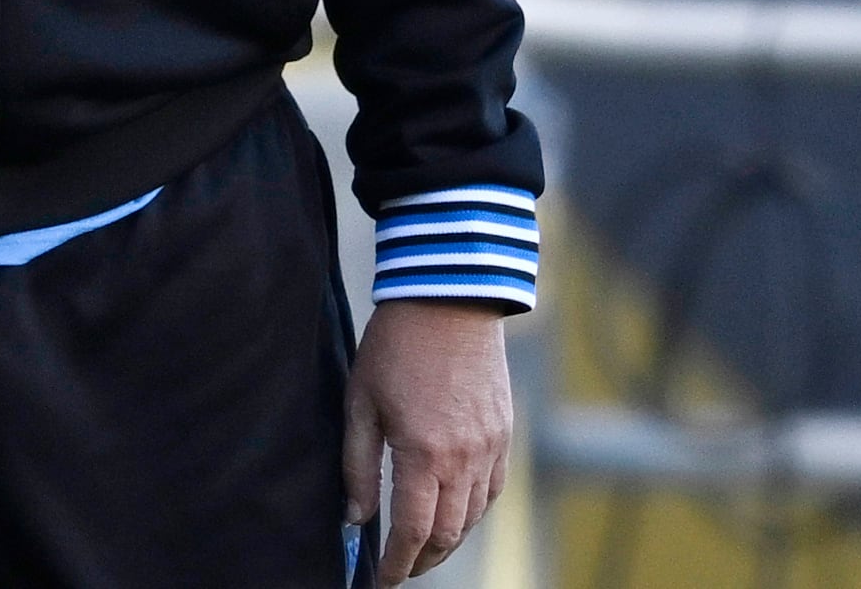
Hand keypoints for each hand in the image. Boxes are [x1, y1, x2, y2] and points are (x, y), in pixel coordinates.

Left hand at [345, 300, 514, 584]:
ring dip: (447, 540)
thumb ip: (358, 466)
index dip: (397, 564)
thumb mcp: (360, 403)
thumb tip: (356, 518)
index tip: (381, 580)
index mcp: (424, 454)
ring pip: (473, 517)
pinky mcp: (504, 434)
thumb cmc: (395, 347)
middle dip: (422, 560)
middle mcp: (465, 459)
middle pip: (447, 534)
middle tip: (399, 568)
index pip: (413, 532)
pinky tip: (451, 512)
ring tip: (421, 547)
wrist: (449, 299)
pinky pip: (492, 491)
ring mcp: (491, 448)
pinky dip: (471, 512)